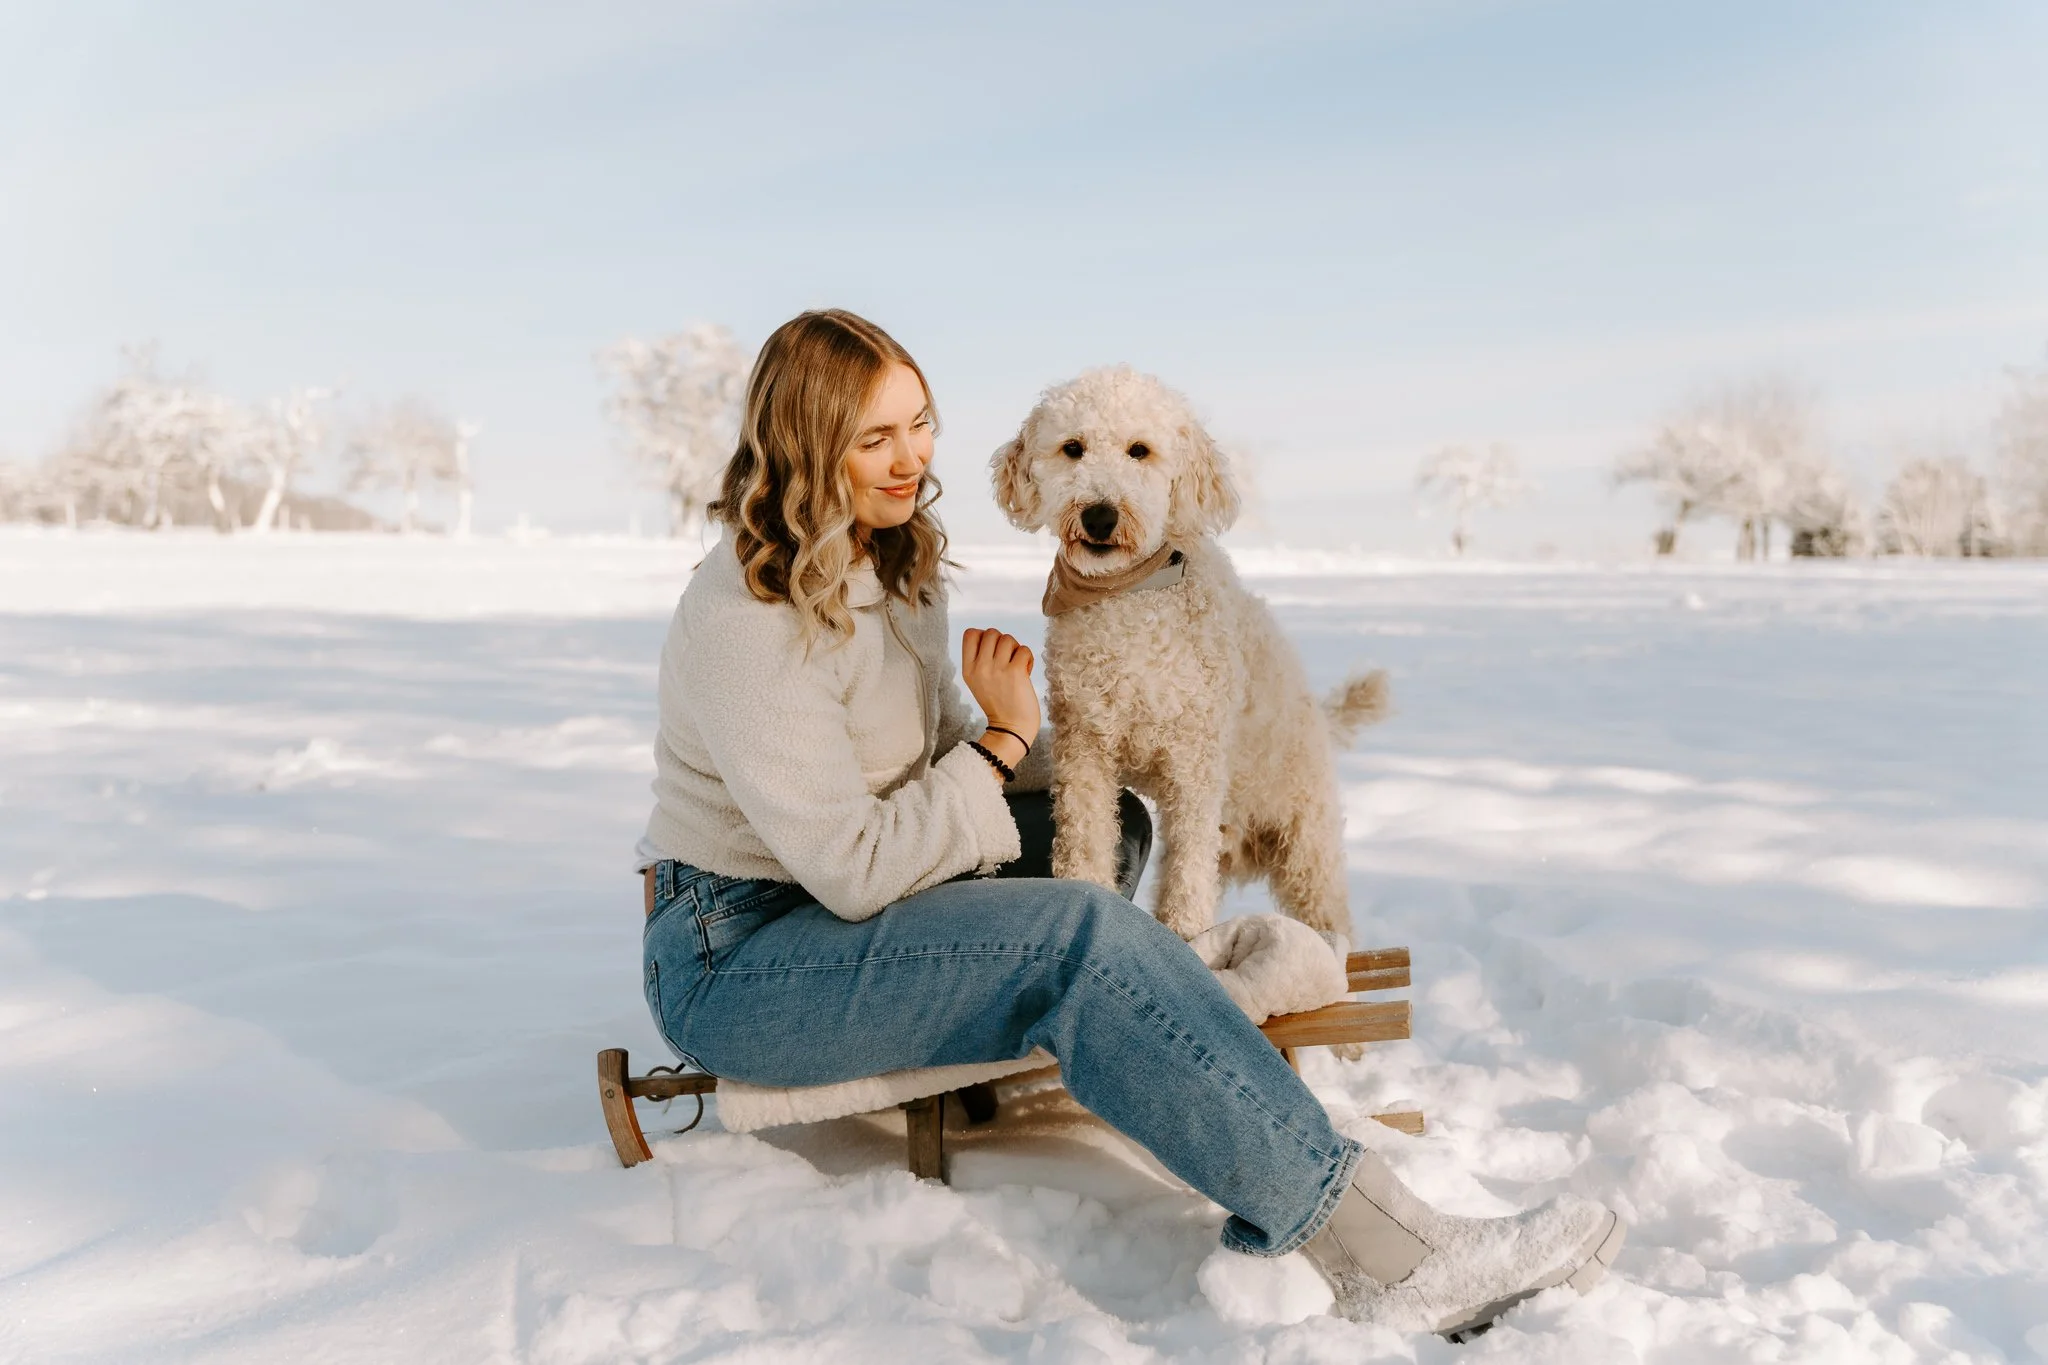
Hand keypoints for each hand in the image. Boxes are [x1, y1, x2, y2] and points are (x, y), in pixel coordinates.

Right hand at [960, 628, 1040, 764]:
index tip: (993, 651)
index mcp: (968, 669)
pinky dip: (1028, 658)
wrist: (1011, 729)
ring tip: (1017, 666)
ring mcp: (997, 669)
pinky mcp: (1015, 672)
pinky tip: (1025, 671)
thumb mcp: (978, 682)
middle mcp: (980, 667)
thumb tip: (993, 637)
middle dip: (1003, 642)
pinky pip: (1024, 649)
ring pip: (1008, 638)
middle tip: (1007, 660)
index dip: (984, 636)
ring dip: (1016, 650)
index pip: (970, 633)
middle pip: (991, 632)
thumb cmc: (999, 704)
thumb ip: (980, 660)